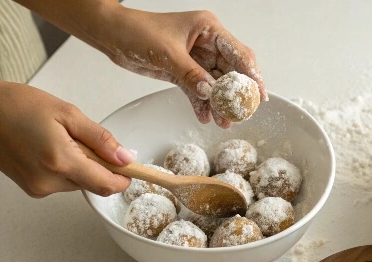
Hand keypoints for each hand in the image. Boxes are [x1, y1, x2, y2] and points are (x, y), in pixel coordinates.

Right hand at [0, 73, 134, 197]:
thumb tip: (125, 158)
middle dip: (99, 165)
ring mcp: (39, 188)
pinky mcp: (32, 188)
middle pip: (93, 184)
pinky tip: (51, 147)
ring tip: (61, 139)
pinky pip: (62, 182)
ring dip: (82, 165)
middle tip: (83, 137)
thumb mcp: (68, 114)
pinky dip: (67, 167)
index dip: (123, 178)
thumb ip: (100, 139)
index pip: (106, 185)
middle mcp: (50, 182)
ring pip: (78, 183)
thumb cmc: (18, 106)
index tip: (131, 168)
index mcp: (61, 161)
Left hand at [105, 9, 267, 127]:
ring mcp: (195, 59)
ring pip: (214, 85)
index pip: (239, 53)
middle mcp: (206, 43)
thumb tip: (211, 92)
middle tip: (240, 115)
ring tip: (223, 123)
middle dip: (235, 95)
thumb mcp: (167, 52)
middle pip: (230, 72)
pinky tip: (204, 117)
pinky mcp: (183, 72)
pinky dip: (201, 104)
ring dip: (218, 104)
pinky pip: (197, 91)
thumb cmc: (137, 30)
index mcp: (209, 29)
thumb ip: (191, 73)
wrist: (112, 35)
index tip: (260, 95)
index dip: (252, 74)